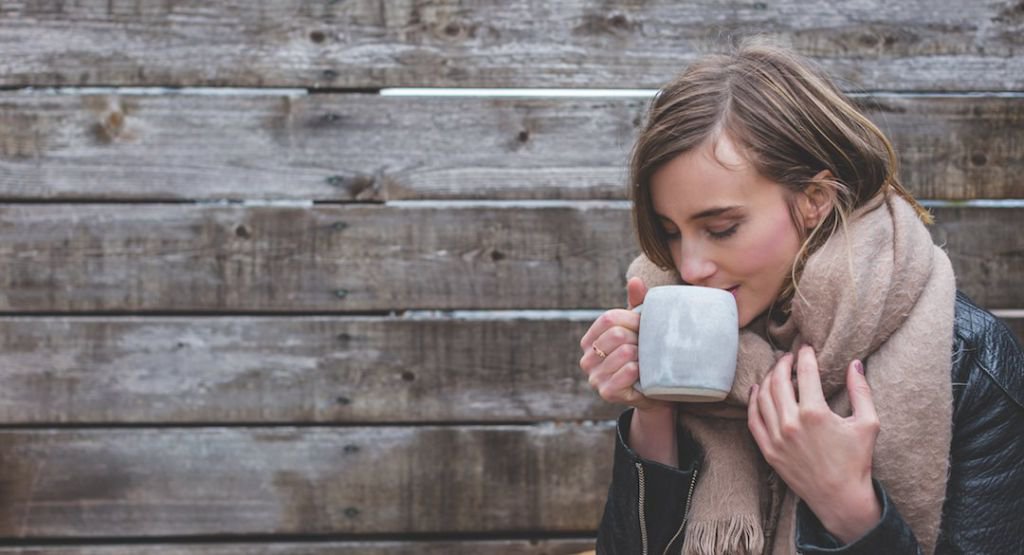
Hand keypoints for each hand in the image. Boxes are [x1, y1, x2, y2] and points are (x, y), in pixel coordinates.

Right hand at [579, 277, 668, 411]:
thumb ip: (636, 304)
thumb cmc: (645, 356)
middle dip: (639, 338)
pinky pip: (628, 370)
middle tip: (650, 347)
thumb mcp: (639, 329)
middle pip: (617, 334)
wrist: (655, 392)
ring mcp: (594, 377)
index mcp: (589, 340)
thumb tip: (635, 280)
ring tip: (648, 360)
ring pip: (625, 352)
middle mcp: (586, 359)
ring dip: (643, 354)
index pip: (609, 318)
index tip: (646, 327)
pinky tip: (645, 373)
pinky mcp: (606, 392)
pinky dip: (642, 369)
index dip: (632, 319)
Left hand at [747, 346, 881, 543]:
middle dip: (783, 363)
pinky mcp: (768, 450)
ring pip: (763, 397)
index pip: (805, 372)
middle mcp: (791, 423)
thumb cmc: (857, 461)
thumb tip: (855, 363)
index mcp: (815, 413)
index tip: (806, 348)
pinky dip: (753, 401)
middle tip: (789, 356)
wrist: (840, 497)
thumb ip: (861, 391)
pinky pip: (753, 419)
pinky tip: (757, 390)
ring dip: (768, 378)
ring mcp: (776, 437)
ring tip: (777, 371)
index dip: (805, 356)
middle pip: (779, 380)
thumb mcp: (867, 423)